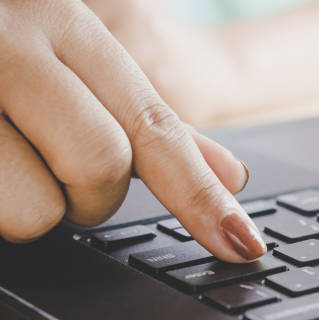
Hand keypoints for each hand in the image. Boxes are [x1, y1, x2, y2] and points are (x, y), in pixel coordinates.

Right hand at [0, 0, 266, 261]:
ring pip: (36, 210)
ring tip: (5, 158)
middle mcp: (10, 42)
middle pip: (101, 167)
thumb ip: (149, 121)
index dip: (203, 197)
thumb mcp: (70, 59)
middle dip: (91, 194)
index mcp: (63, 24)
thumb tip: (230, 174)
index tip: (243, 245)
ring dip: (30, 204)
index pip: (156, 129)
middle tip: (56, 166)